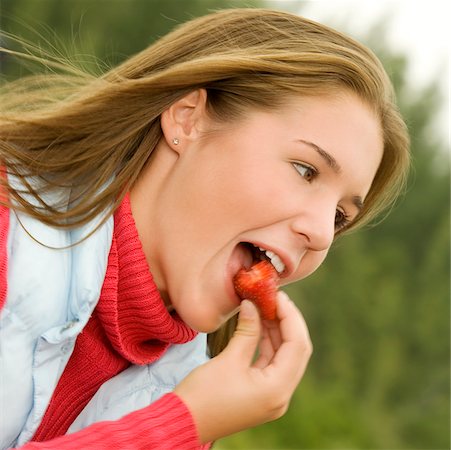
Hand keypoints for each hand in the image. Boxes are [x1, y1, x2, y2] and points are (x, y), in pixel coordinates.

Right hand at [174, 291, 312, 442]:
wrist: (183, 422)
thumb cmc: (203, 395)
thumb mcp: (228, 359)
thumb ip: (247, 330)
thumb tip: (252, 304)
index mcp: (277, 389)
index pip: (297, 345)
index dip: (290, 317)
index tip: (278, 296)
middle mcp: (281, 395)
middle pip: (296, 351)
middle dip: (287, 322)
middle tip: (274, 298)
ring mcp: (272, 396)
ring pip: (284, 356)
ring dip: (277, 331)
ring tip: (266, 307)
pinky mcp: (261, 394)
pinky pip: (271, 364)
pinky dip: (267, 343)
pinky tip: (260, 325)